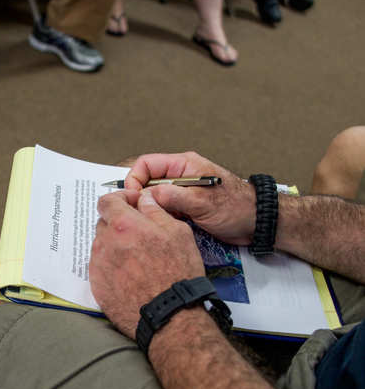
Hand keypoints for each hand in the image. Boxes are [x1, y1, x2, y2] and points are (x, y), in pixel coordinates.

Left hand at [89, 190, 204, 338]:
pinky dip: (112, 264)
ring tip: (137, 258)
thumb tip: (143, 199)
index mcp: (123, 225)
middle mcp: (105, 243)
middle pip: (104, 223)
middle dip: (119, 222)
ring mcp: (98, 265)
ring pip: (102, 245)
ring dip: (115, 244)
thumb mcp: (177, 233)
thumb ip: (155, 211)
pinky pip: (100, 266)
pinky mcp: (96, 284)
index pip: (107, 201)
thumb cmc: (178, 273)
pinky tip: (130, 274)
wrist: (169, 314)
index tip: (132, 203)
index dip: (120, 198)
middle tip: (139, 233)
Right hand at [125, 152, 255, 245]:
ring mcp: (181, 191)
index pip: (147, 164)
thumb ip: (173, 196)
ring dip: (151, 208)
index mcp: (184, 165)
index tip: (132, 196)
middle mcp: (180, 176)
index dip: (135, 178)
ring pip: (153, 197)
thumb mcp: (202, 202)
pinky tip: (166, 225)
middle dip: (141, 196)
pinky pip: (163, 209)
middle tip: (141, 212)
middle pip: (147, 181)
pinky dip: (161, 216)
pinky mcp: (184, 206)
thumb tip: (146, 196)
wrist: (256, 223)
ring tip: (156, 219)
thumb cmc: (237, 207)